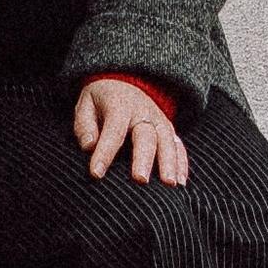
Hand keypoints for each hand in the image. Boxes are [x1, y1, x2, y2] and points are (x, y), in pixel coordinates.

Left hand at [73, 77, 188, 185]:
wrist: (123, 84)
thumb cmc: (101, 101)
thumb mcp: (86, 105)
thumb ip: (85, 125)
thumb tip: (89, 146)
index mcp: (119, 106)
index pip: (113, 130)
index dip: (105, 152)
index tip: (96, 173)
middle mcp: (143, 112)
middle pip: (146, 136)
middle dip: (144, 158)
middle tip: (140, 180)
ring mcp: (159, 120)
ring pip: (167, 140)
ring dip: (170, 162)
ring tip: (169, 184)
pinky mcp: (168, 130)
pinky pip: (178, 145)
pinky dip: (182, 163)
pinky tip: (181, 181)